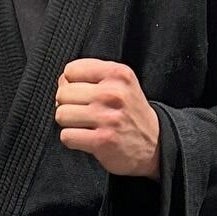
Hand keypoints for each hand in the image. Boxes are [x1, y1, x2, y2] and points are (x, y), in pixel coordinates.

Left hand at [55, 59, 160, 180]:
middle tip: (84, 113)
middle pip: (63, 93)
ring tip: (85, 125)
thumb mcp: (121, 84)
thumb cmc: (130, 112)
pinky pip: (66, 136)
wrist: (155, 144)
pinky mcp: (102, 140)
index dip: (71, 84)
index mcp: (118, 74)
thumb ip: (92, 76)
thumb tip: (62, 81)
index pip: (71, 70)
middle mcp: (113, 93)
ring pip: (62, 114)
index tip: (83, 94)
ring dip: (68, 123)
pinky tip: (86, 138)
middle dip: (67, 104)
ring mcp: (108, 118)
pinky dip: (72, 139)